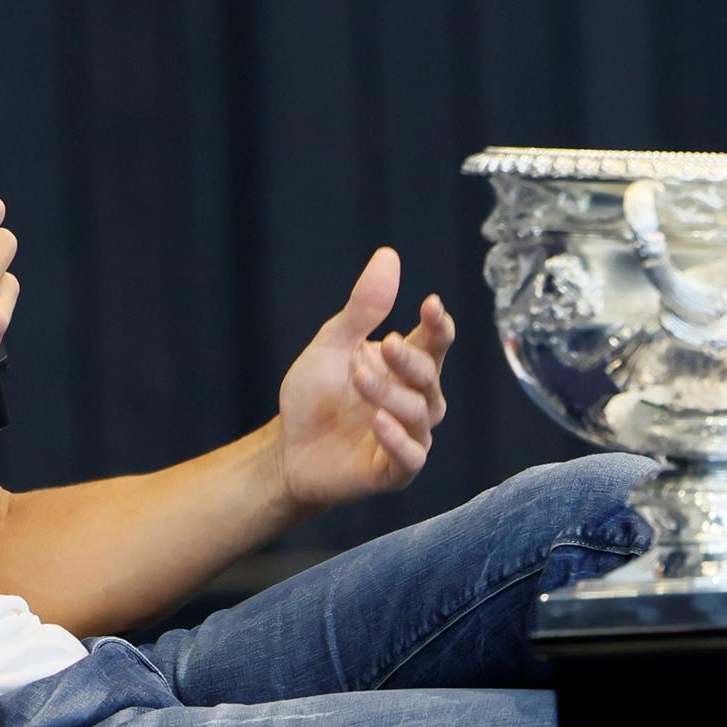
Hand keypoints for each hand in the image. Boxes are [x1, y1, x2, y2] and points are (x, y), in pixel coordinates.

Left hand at [273, 248, 455, 512]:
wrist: (287, 449)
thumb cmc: (315, 395)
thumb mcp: (333, 344)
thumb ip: (362, 308)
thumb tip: (388, 256)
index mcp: (405, 368)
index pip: (436, 343)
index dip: (439, 325)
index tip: (431, 305)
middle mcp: (415, 401)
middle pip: (430, 378)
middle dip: (410, 360)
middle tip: (384, 344)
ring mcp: (407, 437)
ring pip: (419, 415)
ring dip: (392, 393)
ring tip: (359, 376)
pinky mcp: (393, 471)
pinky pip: (409, 457)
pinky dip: (398, 440)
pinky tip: (378, 422)